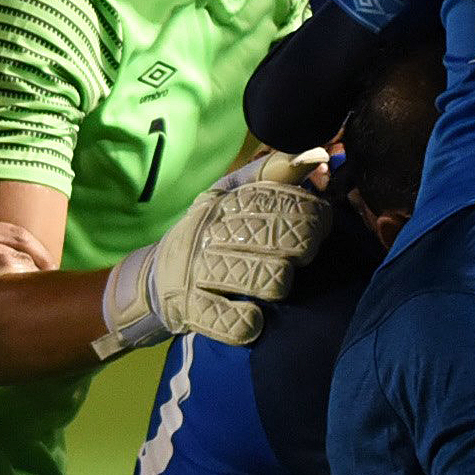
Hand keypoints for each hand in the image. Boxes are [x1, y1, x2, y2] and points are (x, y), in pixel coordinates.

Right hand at [0, 160, 54, 337]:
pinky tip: (25, 287)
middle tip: (53, 273)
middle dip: (40, 256)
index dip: (32, 246)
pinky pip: (0, 270)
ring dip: (33, 269)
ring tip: (45, 284)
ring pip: (13, 255)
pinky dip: (16, 276)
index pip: (10, 230)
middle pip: (18, 240)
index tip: (45, 261)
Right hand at [93, 149, 331, 358]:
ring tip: (279, 281)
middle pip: (269, 235)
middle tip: (305, 252)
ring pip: (256, 276)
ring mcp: (197, 272)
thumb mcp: (234, 198)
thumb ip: (275, 175)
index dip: (308, 210)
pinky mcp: (190, 309)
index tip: (322, 221)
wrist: (153, 280)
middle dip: (300, 243)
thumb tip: (317, 153)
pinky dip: (246, 322)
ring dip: (277, 279)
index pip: (272, 200)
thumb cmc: (211, 236)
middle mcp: (208, 234)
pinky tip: (256, 318)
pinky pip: (227, 319)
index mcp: (223, 205)